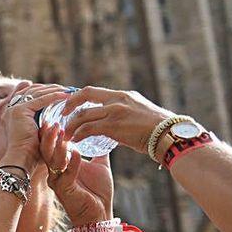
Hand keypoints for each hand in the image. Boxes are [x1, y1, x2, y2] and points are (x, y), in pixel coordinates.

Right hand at [0, 83, 72, 171]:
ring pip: (38, 92)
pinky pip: (41, 99)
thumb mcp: (40, 134)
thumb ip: (44, 124)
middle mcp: (12, 108)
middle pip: (34, 90)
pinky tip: (67, 96)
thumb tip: (56, 121)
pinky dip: (55, 96)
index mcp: (14, 112)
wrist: (23, 160)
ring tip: (70, 91)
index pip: (31, 94)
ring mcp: (14, 108)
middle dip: (52, 88)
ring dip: (55, 90)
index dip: (47, 90)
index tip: (63, 91)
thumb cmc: (33, 152)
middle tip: (68, 89)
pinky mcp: (20, 111)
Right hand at [40, 122, 114, 224]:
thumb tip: (104, 134)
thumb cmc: (98, 192)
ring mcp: (58, 182)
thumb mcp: (99, 166)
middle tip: (52, 122)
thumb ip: (98, 151)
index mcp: (61, 166)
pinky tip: (77, 152)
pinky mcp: (65, 191)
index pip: (51, 146)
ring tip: (60, 133)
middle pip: (46, 151)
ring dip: (56, 146)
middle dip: (49, 136)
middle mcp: (56, 173)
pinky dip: (73, 162)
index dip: (51, 133)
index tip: (54, 118)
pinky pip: (66, 174)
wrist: (100, 215)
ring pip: (52, 161)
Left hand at [60, 86, 175, 154]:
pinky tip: (74, 140)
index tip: (68, 105)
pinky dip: (78, 135)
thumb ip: (125, 113)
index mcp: (123, 95)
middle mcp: (118, 100)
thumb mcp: (139, 113)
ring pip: (83, 115)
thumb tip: (115, 122)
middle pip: (84, 96)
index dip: (76, 97)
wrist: (171, 136)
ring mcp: (116, 111)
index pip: (93, 91)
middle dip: (68, 105)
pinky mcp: (114, 125)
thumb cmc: (158, 130)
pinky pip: (88, 129)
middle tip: (60, 116)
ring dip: (71, 125)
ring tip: (64, 134)